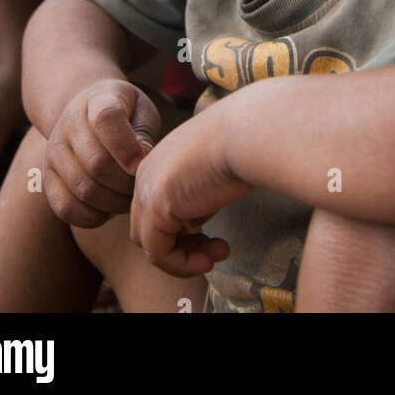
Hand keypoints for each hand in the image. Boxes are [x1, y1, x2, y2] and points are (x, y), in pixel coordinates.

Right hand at [43, 79, 160, 229]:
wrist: (85, 111)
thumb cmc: (125, 114)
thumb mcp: (141, 111)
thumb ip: (144, 133)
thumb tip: (140, 161)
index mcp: (98, 101)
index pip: (106, 119)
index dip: (126, 146)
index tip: (142, 165)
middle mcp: (69, 124)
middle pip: (97, 163)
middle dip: (126, 183)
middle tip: (140, 186)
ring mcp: (54, 152)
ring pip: (84, 190)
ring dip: (113, 202)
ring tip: (128, 197)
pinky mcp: (47, 179)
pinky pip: (66, 209)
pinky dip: (93, 216)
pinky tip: (108, 208)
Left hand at [130, 100, 249, 275]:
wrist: (248, 131)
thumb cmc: (243, 143)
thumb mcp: (213, 169)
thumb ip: (198, 193)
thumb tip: (194, 221)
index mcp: (160, 160)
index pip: (159, 209)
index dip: (187, 231)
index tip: (218, 239)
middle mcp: (147, 173)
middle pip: (151, 227)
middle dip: (185, 246)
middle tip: (219, 251)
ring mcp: (147, 189)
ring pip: (150, 243)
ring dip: (184, 259)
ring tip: (215, 259)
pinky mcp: (155, 207)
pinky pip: (157, 252)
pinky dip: (181, 264)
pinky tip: (209, 261)